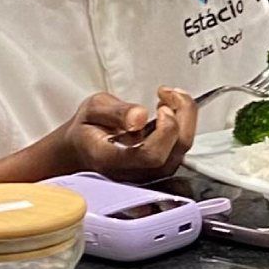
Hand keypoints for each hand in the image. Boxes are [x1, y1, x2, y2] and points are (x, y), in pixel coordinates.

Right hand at [56, 87, 197, 178]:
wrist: (83, 148)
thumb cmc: (87, 129)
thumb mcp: (93, 109)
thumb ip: (116, 112)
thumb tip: (140, 116)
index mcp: (111, 160)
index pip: (150, 155)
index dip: (165, 130)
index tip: (161, 106)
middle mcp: (133, 173)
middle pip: (174, 153)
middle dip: (182, 116)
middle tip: (169, 94)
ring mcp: (149, 174)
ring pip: (181, 151)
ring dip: (185, 118)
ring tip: (168, 97)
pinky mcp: (160, 168)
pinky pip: (180, 149)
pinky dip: (183, 125)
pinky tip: (170, 111)